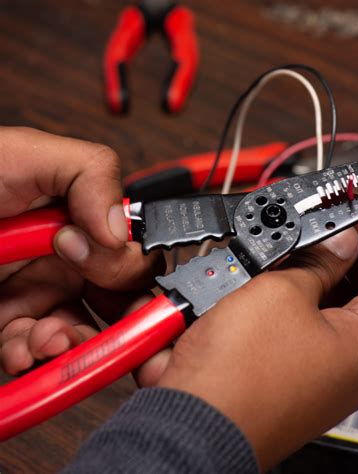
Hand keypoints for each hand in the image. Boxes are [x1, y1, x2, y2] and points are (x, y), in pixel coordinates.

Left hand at [0, 127, 159, 374]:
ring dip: (71, 344)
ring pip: (82, 336)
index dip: (126, 269)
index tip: (91, 264)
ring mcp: (39, 296)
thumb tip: (120, 229)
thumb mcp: (27, 155)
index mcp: (84, 226)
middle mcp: (69, 264)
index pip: (133, 255)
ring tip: (44, 338)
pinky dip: (31, 358)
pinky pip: (35, 352)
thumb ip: (91, 174)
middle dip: (114, 320)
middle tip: (87, 313)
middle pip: (118, 303)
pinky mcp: (9, 323)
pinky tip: (18, 348)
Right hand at [134, 212, 357, 470]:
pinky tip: (275, 278)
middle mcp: (355, 359)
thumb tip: (338, 242)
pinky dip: (300, 295)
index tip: (356, 211)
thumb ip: (319, 261)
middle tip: (322, 225)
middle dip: (351, 248)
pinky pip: (312, 323)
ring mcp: (325, 366)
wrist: (193, 420)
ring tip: (294, 249)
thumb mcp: (280, 293)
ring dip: (321, 271)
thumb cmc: (235, 373)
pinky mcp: (296, 369)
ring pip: (340, 304)